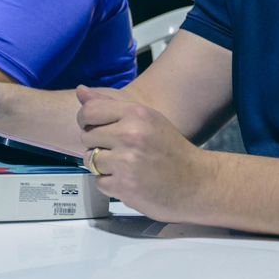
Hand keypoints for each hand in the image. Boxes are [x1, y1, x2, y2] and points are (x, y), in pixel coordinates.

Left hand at [76, 86, 203, 221]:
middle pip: (86, 137)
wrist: (197, 183)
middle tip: (119, 151)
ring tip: (125, 166)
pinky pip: (99, 181)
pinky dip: (111, 184)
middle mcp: (130, 135)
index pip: (89, 111)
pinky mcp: (124, 186)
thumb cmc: (170, 149)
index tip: (95, 128)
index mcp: (136, 114)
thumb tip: (80, 91)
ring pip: (90, 160)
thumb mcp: (147, 119)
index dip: (86, 121)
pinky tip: (129, 180)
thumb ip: (111, 105)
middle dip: (98, 145)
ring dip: (103, 166)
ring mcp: (126, 162)